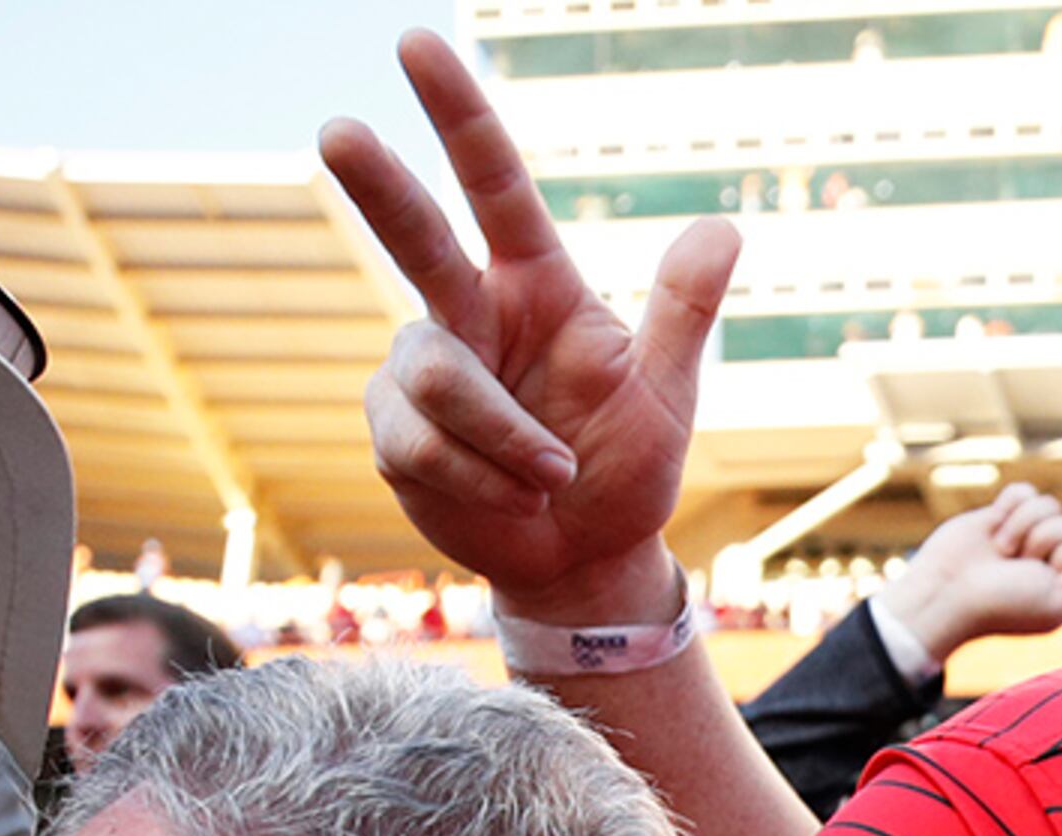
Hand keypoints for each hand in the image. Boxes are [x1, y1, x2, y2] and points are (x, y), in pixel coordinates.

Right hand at [319, 31, 733, 620]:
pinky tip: (512, 503)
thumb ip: (684, 312)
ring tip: (551, 479)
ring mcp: (423, 372)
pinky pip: (422, 445)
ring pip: (433, 377)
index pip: (493, 186)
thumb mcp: (667, 394)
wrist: (584, 559)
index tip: (416, 46)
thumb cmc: (626, 468)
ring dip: (502, 440)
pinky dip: (482, 481)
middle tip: (338, 132)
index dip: (457, 116)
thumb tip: (724, 226)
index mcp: (535, 288)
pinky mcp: (393, 434)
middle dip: (377, 186)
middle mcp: (469, 315)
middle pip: (415, 238)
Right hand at [887, 485, 1061, 658]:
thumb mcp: (1056, 600)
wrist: (945, 593)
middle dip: (1044, 541)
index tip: (1043, 576)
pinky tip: (993, 529)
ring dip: (1022, 526)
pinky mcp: (1002, 514)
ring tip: (1001, 552)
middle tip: (1016, 566)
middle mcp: (1052, 556)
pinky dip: (1009, 507)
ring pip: (1049, 504)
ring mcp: (1027, 533)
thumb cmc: (1001, 606)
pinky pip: (1024, 491)